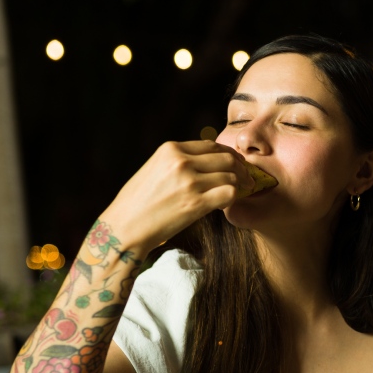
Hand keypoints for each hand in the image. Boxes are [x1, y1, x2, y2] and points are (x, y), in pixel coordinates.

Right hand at [100, 140, 250, 254]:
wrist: (124, 228)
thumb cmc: (137, 203)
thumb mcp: (154, 169)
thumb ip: (178, 161)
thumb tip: (206, 162)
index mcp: (170, 149)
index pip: (211, 145)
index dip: (229, 154)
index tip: (236, 163)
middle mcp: (181, 161)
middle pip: (226, 158)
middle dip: (241, 168)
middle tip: (247, 179)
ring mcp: (189, 182)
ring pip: (230, 176)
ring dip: (239, 185)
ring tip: (239, 193)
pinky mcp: (195, 203)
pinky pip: (228, 194)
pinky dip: (232, 198)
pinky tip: (226, 204)